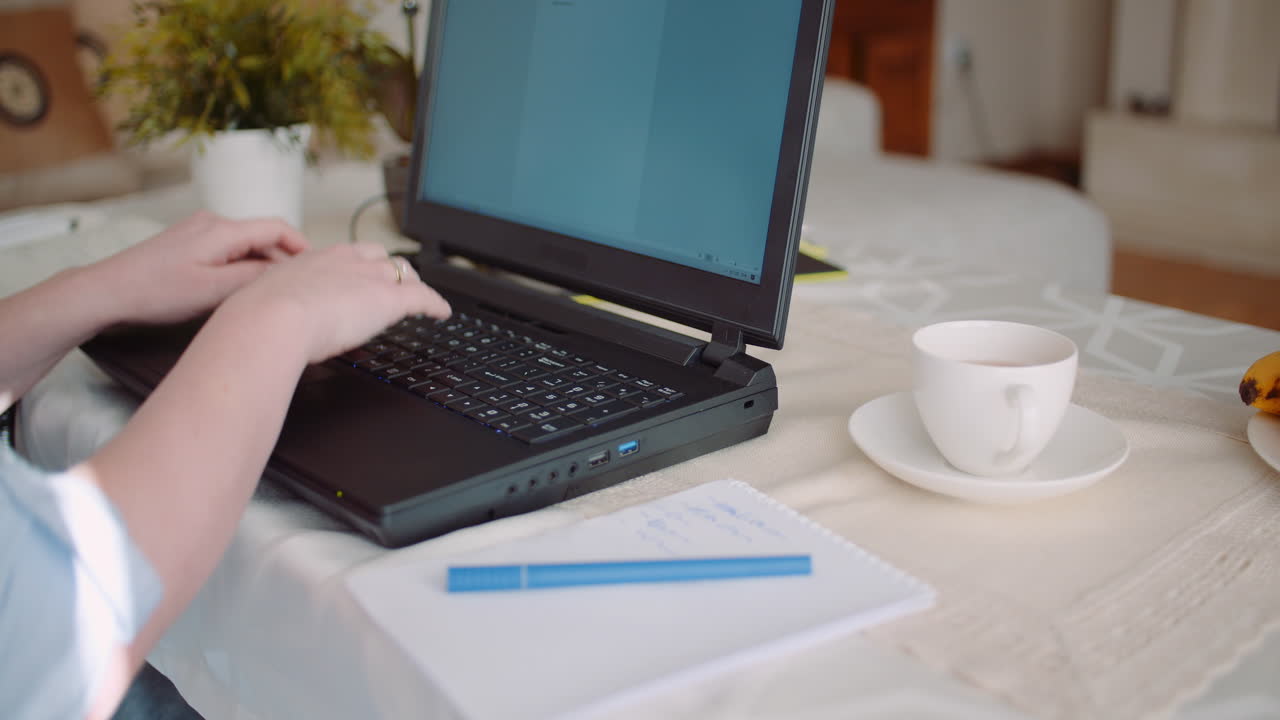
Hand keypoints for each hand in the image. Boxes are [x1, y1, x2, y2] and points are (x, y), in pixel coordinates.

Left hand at [94, 211, 309, 324]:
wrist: (108, 291)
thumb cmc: (156, 292)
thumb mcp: (214, 291)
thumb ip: (255, 278)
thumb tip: (287, 273)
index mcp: (222, 230)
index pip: (277, 228)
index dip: (302, 246)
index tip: (319, 267)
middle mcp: (212, 223)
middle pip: (262, 237)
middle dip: (283, 261)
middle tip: (299, 288)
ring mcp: (198, 231)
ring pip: (245, 245)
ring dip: (261, 266)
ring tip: (271, 294)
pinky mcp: (187, 243)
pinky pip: (227, 250)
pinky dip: (241, 266)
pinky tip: (240, 289)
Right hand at [217, 242, 451, 363]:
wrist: (271, 319)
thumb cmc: (257, 318)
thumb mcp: (264, 304)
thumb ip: (275, 309)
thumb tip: (268, 324)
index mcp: (312, 260)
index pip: (344, 255)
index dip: (357, 264)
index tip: (358, 274)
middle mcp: (343, 261)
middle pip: (378, 256)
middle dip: (388, 268)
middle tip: (394, 281)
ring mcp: (367, 277)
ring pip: (401, 273)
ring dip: (411, 283)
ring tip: (419, 295)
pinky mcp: (388, 298)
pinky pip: (422, 296)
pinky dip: (435, 304)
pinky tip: (442, 312)